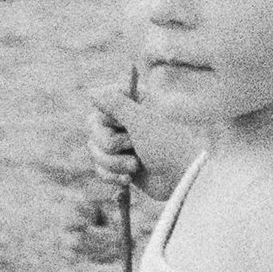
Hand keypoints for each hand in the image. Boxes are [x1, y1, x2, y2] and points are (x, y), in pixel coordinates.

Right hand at [88, 86, 202, 197]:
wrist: (182, 179)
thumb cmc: (166, 144)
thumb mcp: (140, 120)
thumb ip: (115, 104)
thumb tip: (91, 92)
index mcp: (134, 102)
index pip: (101, 101)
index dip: (108, 116)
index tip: (124, 122)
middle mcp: (125, 120)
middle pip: (93, 128)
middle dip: (109, 143)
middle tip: (132, 145)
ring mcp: (122, 144)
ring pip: (95, 151)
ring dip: (113, 162)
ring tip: (135, 166)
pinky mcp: (121, 165)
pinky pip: (100, 169)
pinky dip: (112, 175)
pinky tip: (128, 179)